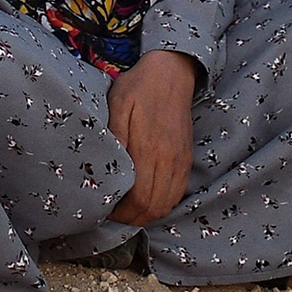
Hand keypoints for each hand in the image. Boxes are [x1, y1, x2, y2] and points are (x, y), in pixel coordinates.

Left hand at [105, 49, 198, 226]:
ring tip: (127, 210)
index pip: (139, 197)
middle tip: (113, 215)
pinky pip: (177, 192)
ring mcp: (180, 161)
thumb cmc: (139, 87)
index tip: (105, 210)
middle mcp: (169, 160)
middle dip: (132, 218)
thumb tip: (109, 164)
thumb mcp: (119, 103)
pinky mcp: (186, 158)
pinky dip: (162, 203)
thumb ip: (115, 134)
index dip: (122, 212)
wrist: (172, 73)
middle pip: (154, 207)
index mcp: (150, 149)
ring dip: (148, 214)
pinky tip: (146, 199)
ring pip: (167, 203)